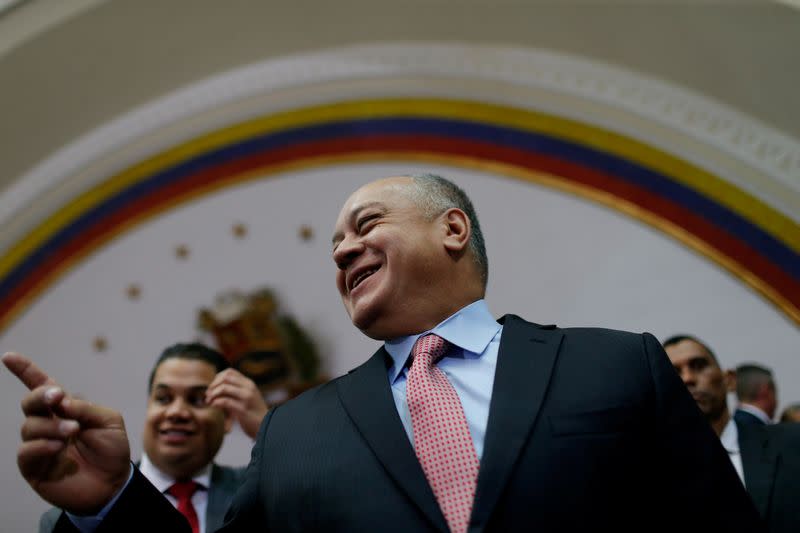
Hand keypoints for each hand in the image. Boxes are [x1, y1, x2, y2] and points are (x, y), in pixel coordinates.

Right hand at [2, 352, 130, 513]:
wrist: (114, 483)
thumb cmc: (112, 450)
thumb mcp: (109, 422)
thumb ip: (87, 408)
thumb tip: (61, 402)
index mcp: (65, 409)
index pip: (42, 387)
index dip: (25, 371)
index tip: (9, 357)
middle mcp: (48, 424)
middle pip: (30, 403)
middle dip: (41, 396)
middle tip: (58, 398)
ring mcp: (39, 445)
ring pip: (30, 426)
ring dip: (51, 425)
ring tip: (73, 431)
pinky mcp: (34, 467)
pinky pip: (26, 451)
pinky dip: (42, 446)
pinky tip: (58, 447)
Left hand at [206, 368, 268, 438]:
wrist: (267, 426)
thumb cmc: (254, 414)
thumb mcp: (248, 397)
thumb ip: (237, 391)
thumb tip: (217, 387)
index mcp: (249, 383)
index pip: (230, 372)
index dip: (217, 378)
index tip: (212, 388)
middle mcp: (249, 388)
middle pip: (225, 377)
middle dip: (213, 385)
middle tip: (208, 394)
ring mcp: (246, 398)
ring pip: (224, 388)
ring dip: (213, 394)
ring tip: (209, 401)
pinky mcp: (243, 409)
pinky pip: (225, 401)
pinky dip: (216, 403)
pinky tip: (213, 406)